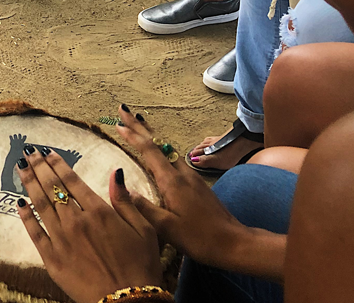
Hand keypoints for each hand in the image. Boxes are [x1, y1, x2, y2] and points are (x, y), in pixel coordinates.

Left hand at [17, 147, 163, 302]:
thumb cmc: (141, 267)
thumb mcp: (144, 230)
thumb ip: (126, 201)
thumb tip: (116, 173)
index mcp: (99, 211)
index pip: (72, 181)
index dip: (58, 164)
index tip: (48, 153)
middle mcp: (77, 221)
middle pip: (53, 188)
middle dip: (39, 167)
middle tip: (29, 153)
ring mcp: (62, 240)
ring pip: (41, 205)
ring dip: (29, 183)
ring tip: (20, 167)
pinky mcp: (52, 259)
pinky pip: (34, 233)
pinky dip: (25, 216)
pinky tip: (20, 202)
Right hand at [113, 105, 246, 268]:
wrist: (235, 243)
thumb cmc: (199, 238)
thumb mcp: (167, 227)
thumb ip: (143, 207)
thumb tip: (122, 186)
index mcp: (171, 181)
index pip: (149, 151)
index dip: (133, 136)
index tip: (118, 123)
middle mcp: (182, 174)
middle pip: (158, 143)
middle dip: (140, 127)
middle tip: (125, 111)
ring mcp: (192, 177)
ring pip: (167, 150)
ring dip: (151, 136)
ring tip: (138, 126)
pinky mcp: (197, 184)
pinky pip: (174, 159)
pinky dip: (161, 149)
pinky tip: (160, 154)